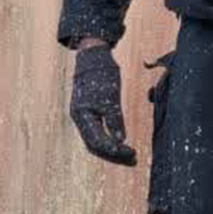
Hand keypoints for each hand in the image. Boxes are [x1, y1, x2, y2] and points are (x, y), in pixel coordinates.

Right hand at [68, 45, 136, 165]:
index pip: (97, 141)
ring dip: (111, 147)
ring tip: (128, 152)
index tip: (131, 152)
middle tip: (132, 157)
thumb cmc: (101, 74)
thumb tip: (120, 138)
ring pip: (95, 139)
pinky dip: (108, 137)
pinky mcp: (89, 111)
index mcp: (82, 116)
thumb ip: (114, 118)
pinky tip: (119, 140)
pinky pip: (97, 130)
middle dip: (113, 152)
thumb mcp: (110, 97)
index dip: (114, 150)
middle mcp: (80, 118)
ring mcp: (83, 115)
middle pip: (95, 144)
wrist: (92, 56)